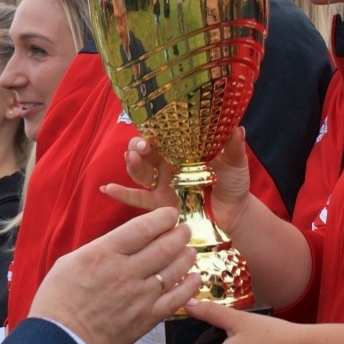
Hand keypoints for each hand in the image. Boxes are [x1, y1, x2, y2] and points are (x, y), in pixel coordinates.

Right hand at [29, 207, 199, 343]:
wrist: (61, 340)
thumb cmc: (58, 300)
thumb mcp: (70, 261)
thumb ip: (100, 249)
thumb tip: (122, 243)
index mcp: (104, 253)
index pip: (143, 228)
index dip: (162, 218)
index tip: (170, 214)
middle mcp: (126, 271)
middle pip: (165, 245)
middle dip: (179, 234)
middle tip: (184, 230)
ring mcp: (140, 296)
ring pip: (175, 269)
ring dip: (186, 256)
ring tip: (189, 250)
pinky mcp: (147, 318)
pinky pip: (177, 298)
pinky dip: (189, 286)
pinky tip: (193, 278)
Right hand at [104, 130, 252, 233]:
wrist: (234, 215)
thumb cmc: (233, 184)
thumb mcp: (236, 164)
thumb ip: (234, 148)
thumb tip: (236, 128)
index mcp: (183, 151)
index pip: (163, 136)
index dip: (155, 130)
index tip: (153, 129)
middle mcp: (168, 166)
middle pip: (145, 151)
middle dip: (139, 146)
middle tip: (141, 146)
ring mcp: (162, 185)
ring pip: (139, 172)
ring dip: (132, 164)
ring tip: (131, 158)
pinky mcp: (159, 205)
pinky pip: (136, 199)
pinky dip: (120, 193)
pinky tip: (107, 188)